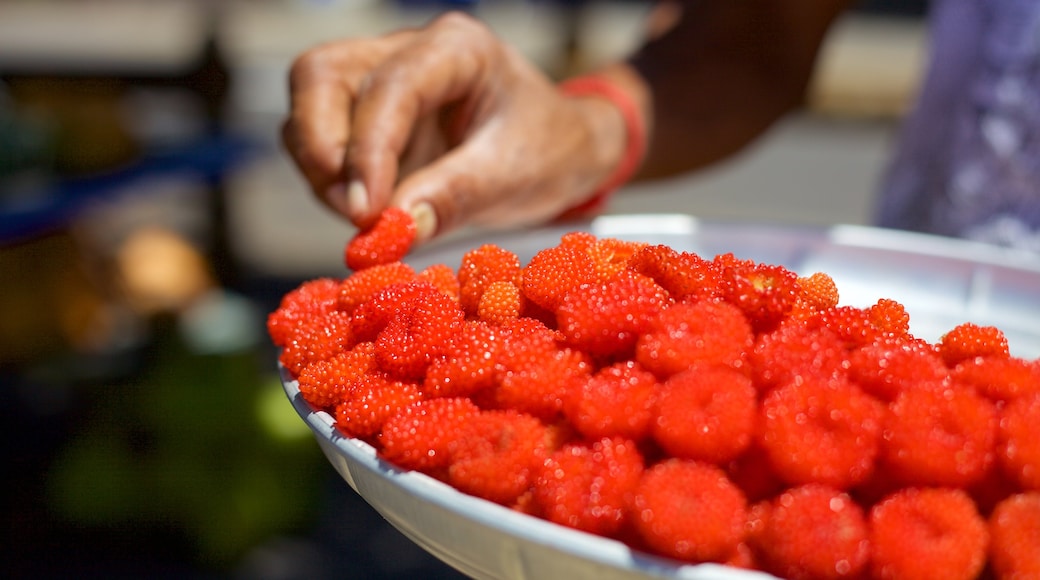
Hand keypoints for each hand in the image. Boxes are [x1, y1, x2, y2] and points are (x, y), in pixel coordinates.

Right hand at [281, 12, 629, 242]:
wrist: (564, 150)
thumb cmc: (550, 149)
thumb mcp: (514, 176)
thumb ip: (455, 196)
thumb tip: (395, 227)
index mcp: (456, 49)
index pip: (390, 86)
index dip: (368, 150)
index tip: (367, 210)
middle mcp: (407, 52)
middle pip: (322, 77)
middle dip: (323, 149)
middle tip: (354, 212)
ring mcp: (380, 80)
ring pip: (310, 104)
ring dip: (320, 168)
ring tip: (363, 217)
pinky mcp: (367, 118)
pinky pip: (320, 139)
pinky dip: (329, 180)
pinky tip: (365, 210)